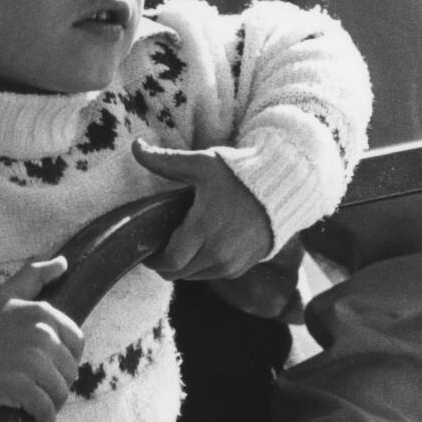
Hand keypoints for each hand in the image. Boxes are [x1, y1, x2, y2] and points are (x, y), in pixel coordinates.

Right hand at [0, 258, 83, 421]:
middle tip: (41, 390)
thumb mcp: (7, 293)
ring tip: (41, 408)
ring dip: (54, 405)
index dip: (66, 358)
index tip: (52, 367)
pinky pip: (46, 409)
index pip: (76, 343)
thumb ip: (35, 275)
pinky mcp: (18, 387)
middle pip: (69, 371)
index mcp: (42, 313)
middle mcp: (40, 335)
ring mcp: (30, 361)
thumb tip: (63, 262)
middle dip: (58, 384)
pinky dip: (46, 419)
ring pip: (60, 392)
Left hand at [132, 143, 272, 278]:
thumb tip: (136, 146)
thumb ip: (164, 160)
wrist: (285, 186)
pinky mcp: (245, 266)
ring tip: (181, 243)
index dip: (154, 260)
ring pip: (196, 276)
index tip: (147, 249)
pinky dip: (203, 266)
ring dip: (185, 265)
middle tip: (161, 245)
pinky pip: (215, 274)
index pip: (170, 261)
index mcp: (204, 229)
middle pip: (179, 273)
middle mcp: (219, 252)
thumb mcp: (201, 164)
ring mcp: (234, 262)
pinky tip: (202, 245)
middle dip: (166, 263)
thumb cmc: (240, 173)